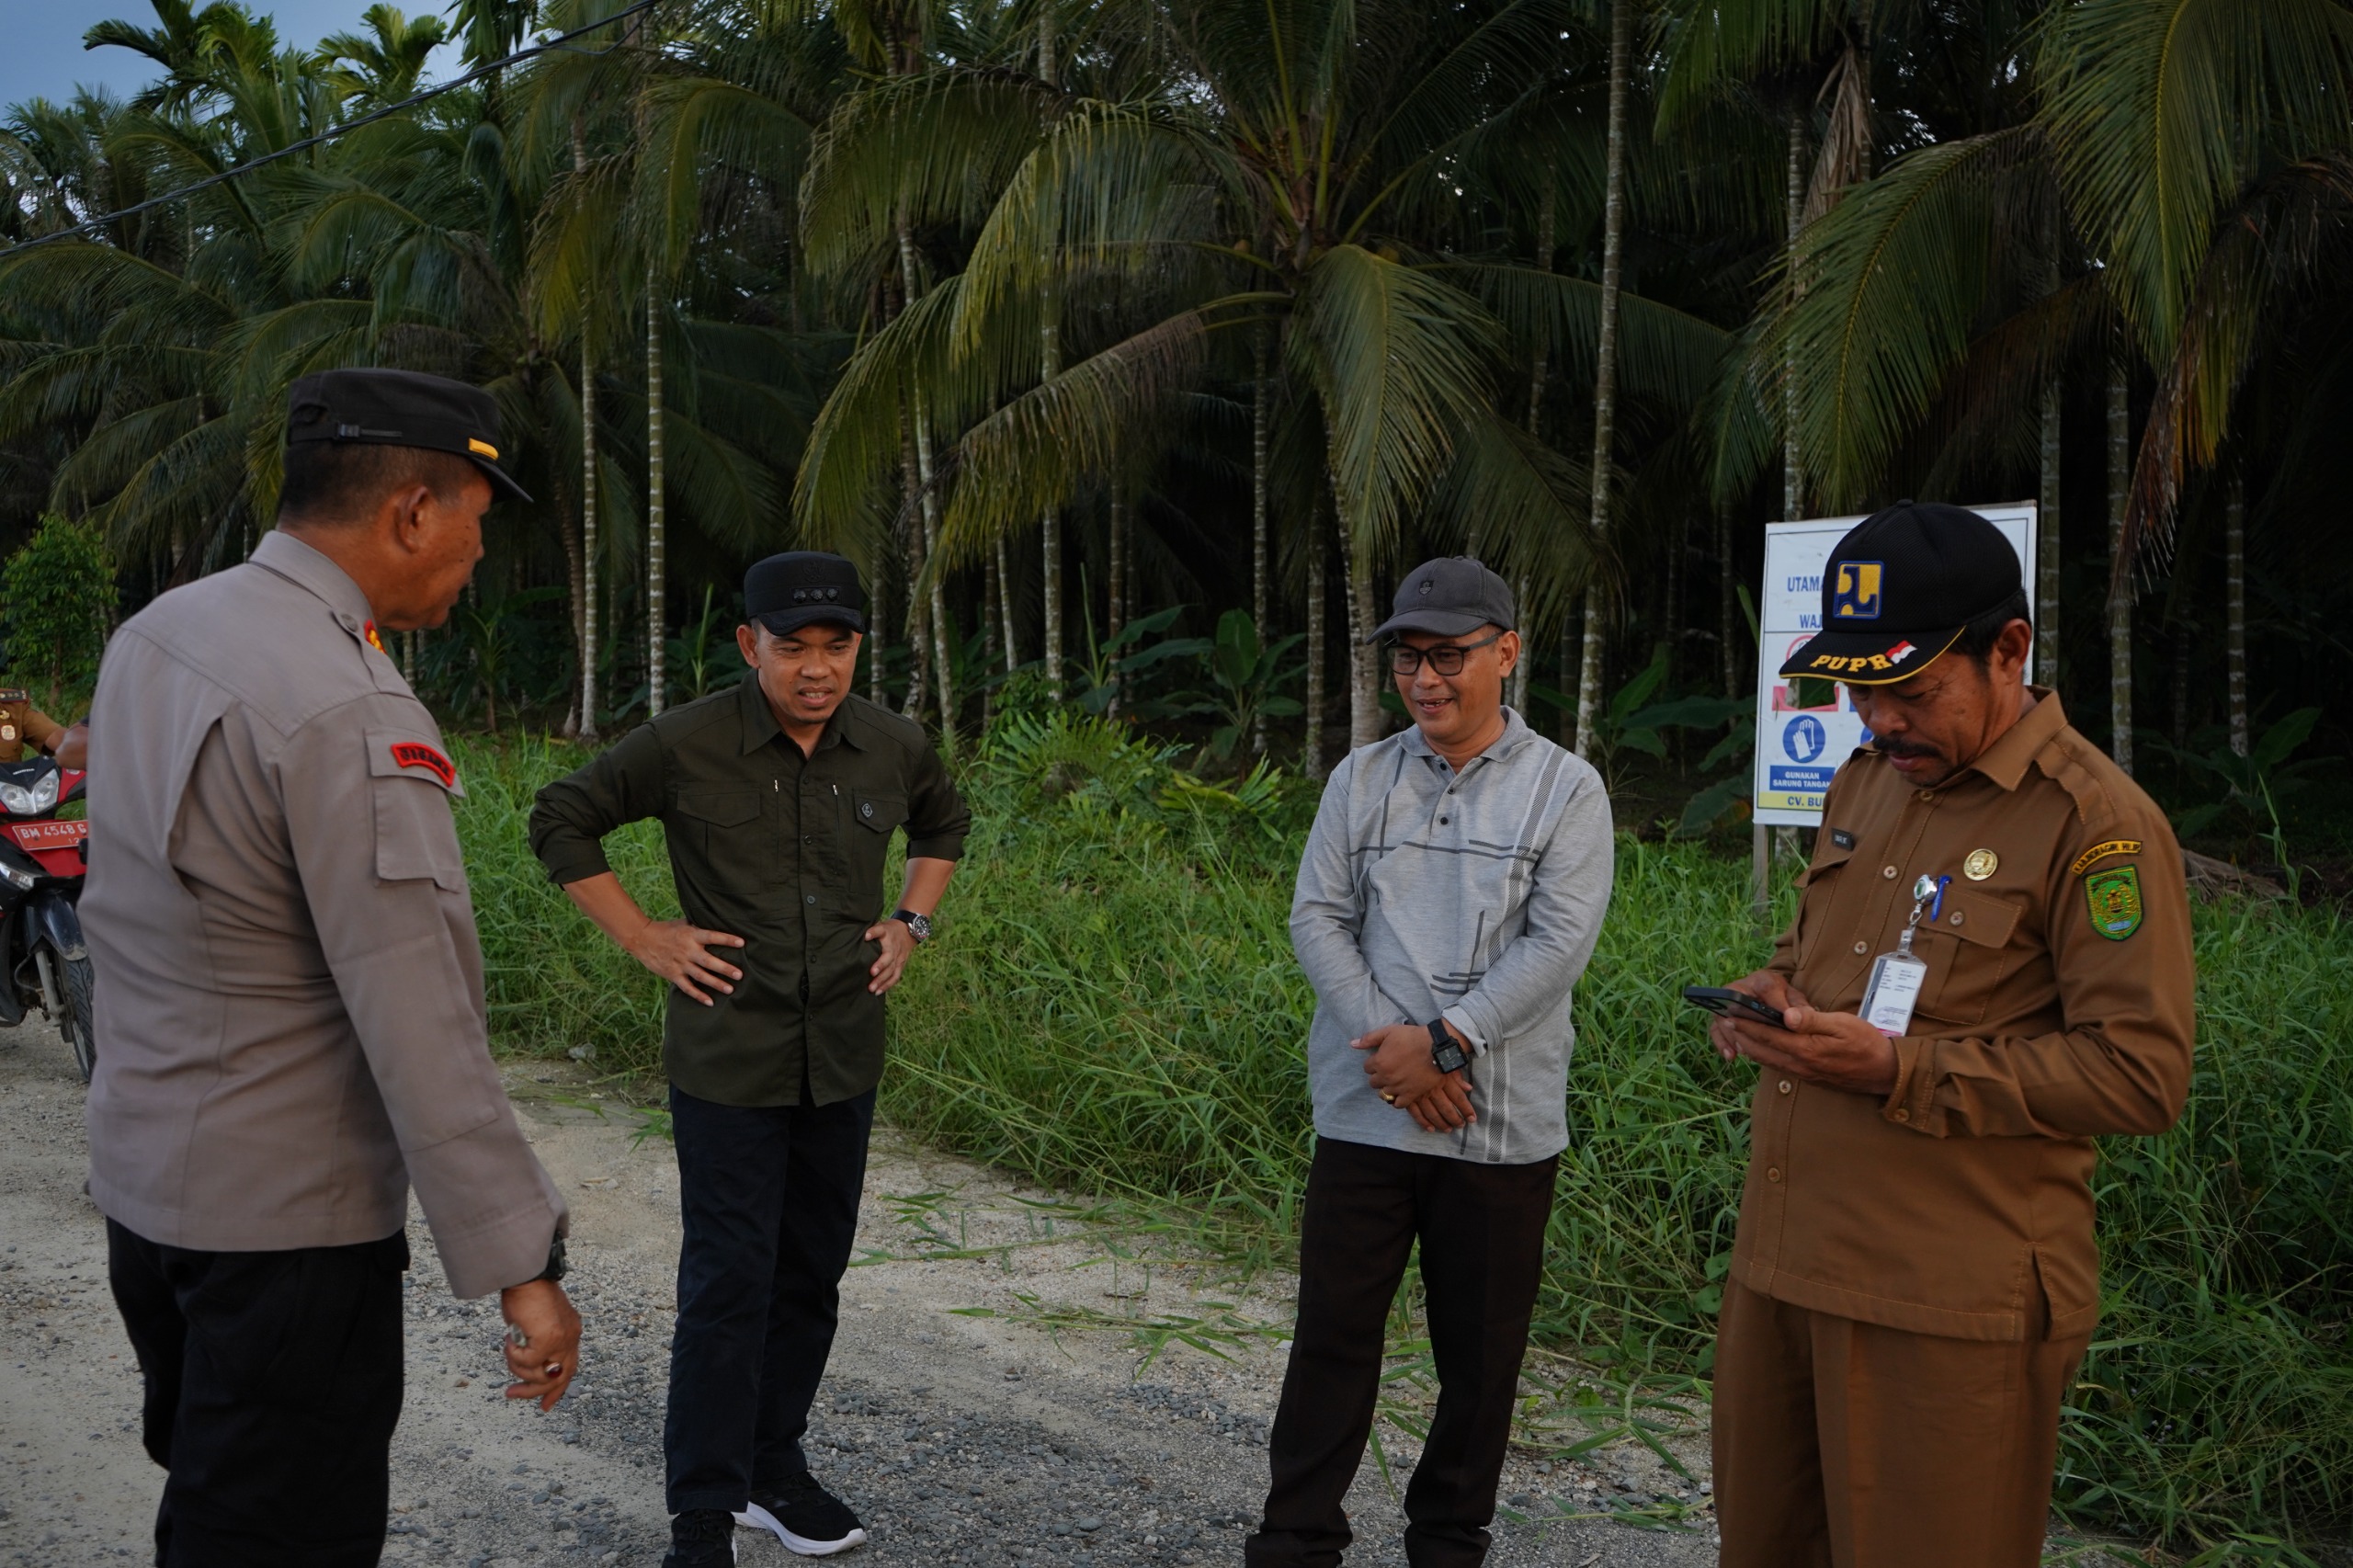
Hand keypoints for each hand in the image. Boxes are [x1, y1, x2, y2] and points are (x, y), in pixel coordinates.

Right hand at [499, 1278, 581, 1410]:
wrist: (526, 1276)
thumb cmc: (526, 1294)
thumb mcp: (535, 1324)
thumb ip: (536, 1343)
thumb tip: (527, 1364)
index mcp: (571, 1333)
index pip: (569, 1369)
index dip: (556, 1389)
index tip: (545, 1405)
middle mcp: (571, 1338)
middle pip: (558, 1378)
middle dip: (534, 1391)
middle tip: (511, 1394)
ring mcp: (562, 1340)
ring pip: (540, 1374)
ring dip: (517, 1368)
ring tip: (508, 1349)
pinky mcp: (549, 1340)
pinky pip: (528, 1361)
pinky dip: (514, 1355)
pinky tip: (509, 1339)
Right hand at [625, 918, 744, 1004]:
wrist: (642, 938)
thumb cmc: (667, 929)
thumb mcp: (684, 923)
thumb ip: (699, 926)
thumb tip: (718, 921)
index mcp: (691, 935)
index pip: (712, 936)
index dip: (727, 939)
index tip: (742, 943)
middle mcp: (687, 950)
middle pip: (708, 961)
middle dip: (725, 968)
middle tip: (740, 975)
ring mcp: (680, 964)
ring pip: (700, 976)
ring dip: (715, 983)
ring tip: (730, 989)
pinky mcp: (672, 974)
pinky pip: (687, 987)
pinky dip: (698, 995)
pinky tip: (710, 1002)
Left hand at [861, 916, 915, 994]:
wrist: (909, 931)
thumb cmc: (889, 930)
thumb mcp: (881, 925)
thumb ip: (872, 930)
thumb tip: (862, 935)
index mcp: (887, 934)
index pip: (880, 931)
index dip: (873, 933)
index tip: (866, 937)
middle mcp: (894, 947)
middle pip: (888, 957)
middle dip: (880, 966)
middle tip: (871, 973)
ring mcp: (899, 958)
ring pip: (892, 970)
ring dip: (882, 980)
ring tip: (872, 989)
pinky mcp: (901, 965)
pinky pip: (895, 977)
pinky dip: (887, 985)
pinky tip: (878, 992)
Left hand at [1351, 1022, 1476, 1132]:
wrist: (1436, 1048)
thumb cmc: (1412, 1037)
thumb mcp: (1389, 1031)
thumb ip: (1369, 1038)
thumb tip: (1352, 1044)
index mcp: (1379, 1062)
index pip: (1367, 1068)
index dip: (1374, 1063)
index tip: (1381, 1060)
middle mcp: (1386, 1077)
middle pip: (1374, 1082)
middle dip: (1379, 1076)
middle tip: (1389, 1071)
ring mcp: (1398, 1087)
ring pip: (1384, 1093)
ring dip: (1388, 1088)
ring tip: (1395, 1082)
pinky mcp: (1411, 1094)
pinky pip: (1398, 1104)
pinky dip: (1398, 1100)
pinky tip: (1401, 1093)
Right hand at [1707, 970, 1809, 1063]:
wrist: (1776, 999)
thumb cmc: (1788, 1002)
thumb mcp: (1799, 1003)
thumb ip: (1802, 1011)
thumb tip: (1792, 1020)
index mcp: (1764, 980)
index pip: (1766, 988)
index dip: (1775, 1005)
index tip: (1785, 1023)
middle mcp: (1741, 987)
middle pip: (1735, 1003)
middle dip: (1746, 1025)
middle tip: (1757, 1041)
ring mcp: (1727, 1002)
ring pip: (1723, 1016)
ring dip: (1732, 1035)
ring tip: (1743, 1051)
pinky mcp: (1721, 1015)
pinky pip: (1715, 1028)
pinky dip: (1722, 1042)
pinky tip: (1731, 1056)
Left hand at [1708, 972, 1897, 1095]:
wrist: (1885, 1072)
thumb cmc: (1866, 1042)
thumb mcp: (1842, 1024)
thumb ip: (1812, 1020)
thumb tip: (1787, 1015)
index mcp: (1806, 1048)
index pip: (1768, 1034)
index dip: (1747, 1024)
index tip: (1729, 1013)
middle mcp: (1800, 1063)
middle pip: (1762, 1049)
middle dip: (1741, 1036)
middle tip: (1724, 1022)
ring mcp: (1804, 1072)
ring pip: (1768, 1060)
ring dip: (1750, 1047)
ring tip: (1735, 1035)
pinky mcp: (1809, 1077)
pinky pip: (1779, 1066)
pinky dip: (1764, 1056)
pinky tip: (1760, 1050)